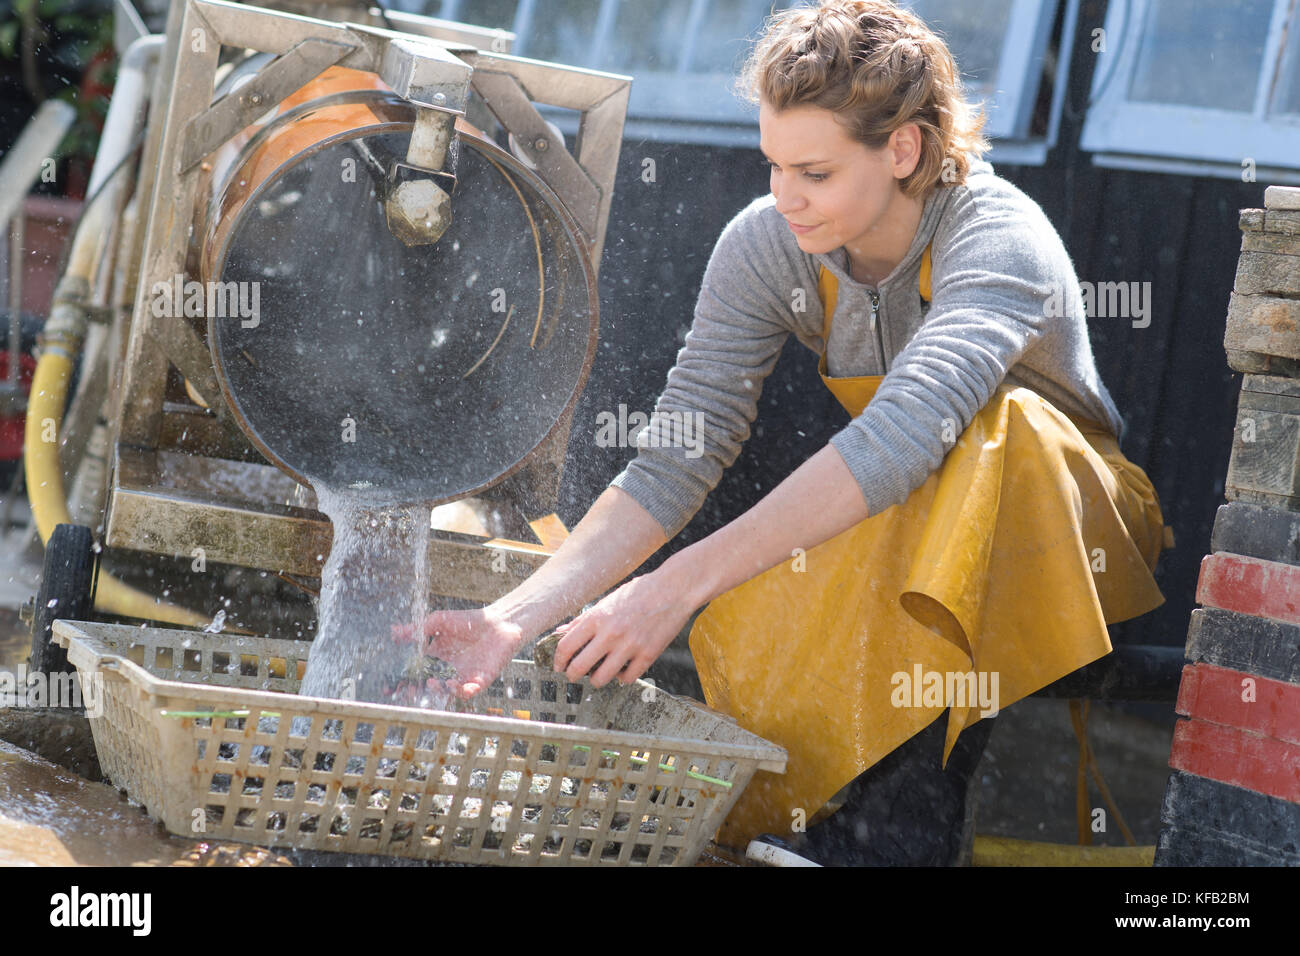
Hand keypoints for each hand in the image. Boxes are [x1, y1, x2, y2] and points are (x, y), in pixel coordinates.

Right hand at [391, 606, 523, 698]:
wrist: (498, 622)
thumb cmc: (469, 621)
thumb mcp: (438, 621)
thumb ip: (417, 629)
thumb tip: (393, 632)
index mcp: (435, 659)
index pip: (416, 673)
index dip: (403, 681)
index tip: (390, 687)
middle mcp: (447, 672)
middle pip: (428, 686)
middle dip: (416, 691)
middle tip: (407, 691)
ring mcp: (462, 678)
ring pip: (446, 692)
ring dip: (438, 691)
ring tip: (431, 683)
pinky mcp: (479, 681)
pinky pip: (468, 692)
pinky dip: (461, 692)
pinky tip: (454, 685)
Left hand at [552, 568, 696, 687]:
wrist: (674, 589)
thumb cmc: (639, 592)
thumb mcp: (607, 600)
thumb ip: (584, 619)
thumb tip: (561, 631)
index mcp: (597, 617)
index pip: (566, 646)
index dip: (558, 661)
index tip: (559, 666)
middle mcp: (610, 633)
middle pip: (579, 667)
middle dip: (572, 675)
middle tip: (573, 675)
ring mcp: (630, 646)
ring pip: (601, 678)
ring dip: (595, 680)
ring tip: (598, 675)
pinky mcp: (648, 655)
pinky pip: (627, 678)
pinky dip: (622, 678)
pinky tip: (622, 671)